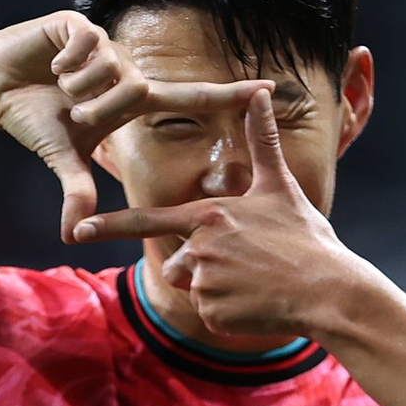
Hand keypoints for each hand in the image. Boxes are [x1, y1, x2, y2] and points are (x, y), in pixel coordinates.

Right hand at [0, 11, 272, 242]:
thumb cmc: (36, 119)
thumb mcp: (61, 157)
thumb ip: (76, 190)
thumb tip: (72, 234)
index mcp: (135, 99)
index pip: (193, 97)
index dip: (230, 96)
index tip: (271, 89)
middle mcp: (128, 69)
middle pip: (136, 91)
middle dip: (97, 111)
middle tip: (74, 113)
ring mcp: (106, 44)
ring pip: (110, 69)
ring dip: (77, 87)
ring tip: (60, 85)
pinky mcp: (80, 24)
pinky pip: (86, 46)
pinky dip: (64, 63)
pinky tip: (51, 63)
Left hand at [74, 88, 363, 336]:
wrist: (327, 291)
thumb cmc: (305, 238)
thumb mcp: (280, 187)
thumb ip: (262, 141)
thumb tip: (260, 91)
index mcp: (209, 216)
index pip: (147, 220)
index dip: (109, 225)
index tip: (78, 230)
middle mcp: (199, 249)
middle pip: (177, 261)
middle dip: (203, 265)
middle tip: (247, 264)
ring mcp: (205, 283)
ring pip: (193, 287)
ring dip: (218, 288)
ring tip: (255, 281)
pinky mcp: (213, 313)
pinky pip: (209, 312)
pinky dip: (229, 311)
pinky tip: (257, 302)